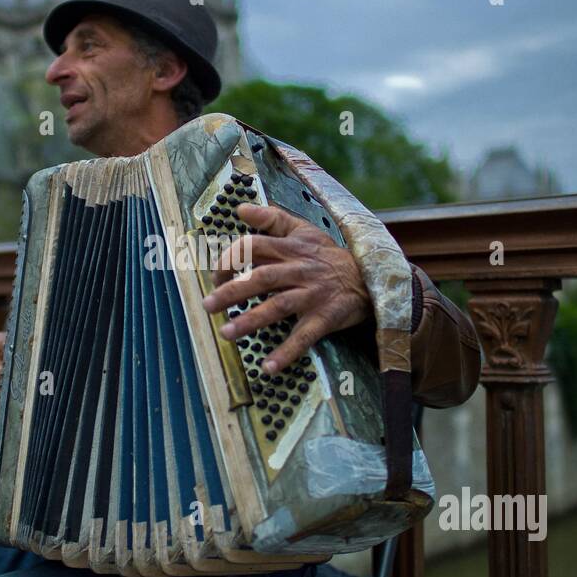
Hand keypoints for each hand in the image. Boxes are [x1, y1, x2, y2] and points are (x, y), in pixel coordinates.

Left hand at [201, 203, 370, 373]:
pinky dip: (286, 353)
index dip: (230, 259)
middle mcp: (299, 270)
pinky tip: (267, 367)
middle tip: (208, 306)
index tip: (215, 276)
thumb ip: (271, 218)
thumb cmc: (328, 256)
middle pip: (261, 277)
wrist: (369, 279)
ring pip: (278, 307)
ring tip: (226, 333)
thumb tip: (240, 208)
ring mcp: (312, 295)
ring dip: (251, 321)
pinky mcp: (325, 318)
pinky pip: (304, 337)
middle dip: (231, 291)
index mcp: (290, 249)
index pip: (253, 247)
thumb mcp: (303, 230)